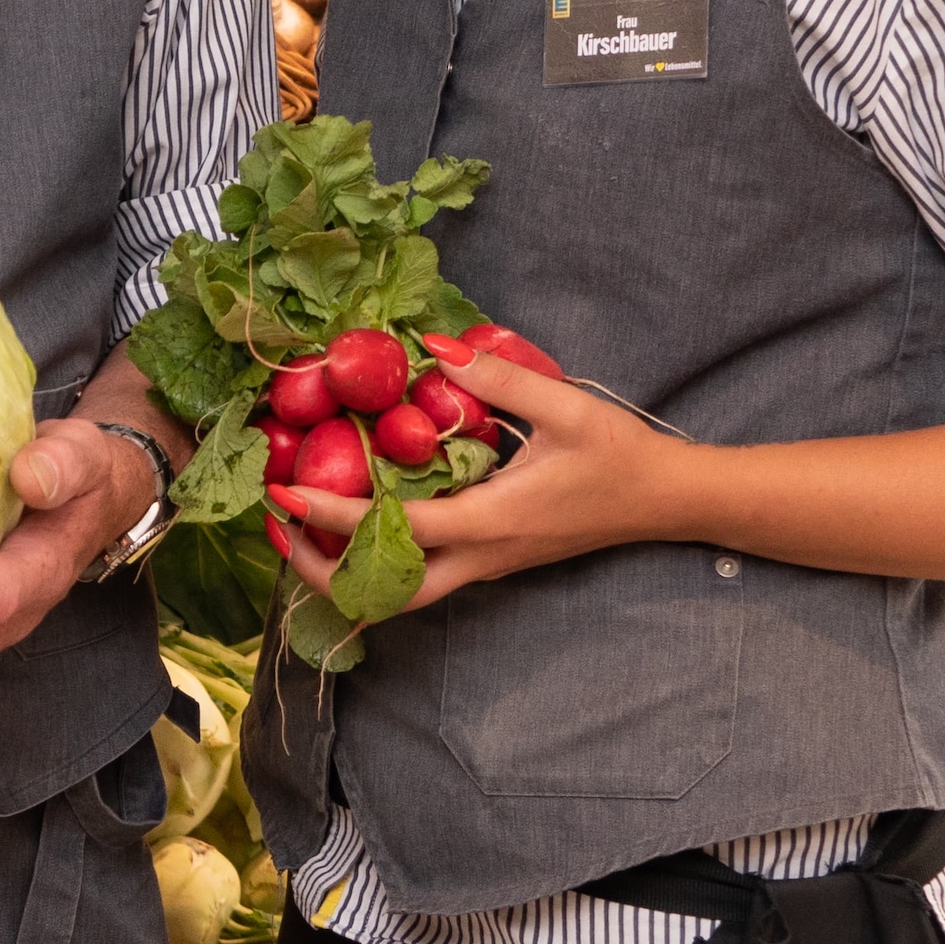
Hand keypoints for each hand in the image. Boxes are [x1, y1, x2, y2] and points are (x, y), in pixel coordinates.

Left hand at [264, 357, 692, 614]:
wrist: (666, 500)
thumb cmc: (620, 454)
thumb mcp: (565, 407)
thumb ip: (499, 381)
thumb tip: (434, 349)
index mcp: (492, 523)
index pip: (396, 531)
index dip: (333, 519)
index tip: (284, 497)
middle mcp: (482, 558)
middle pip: (385, 594)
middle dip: (324, 572)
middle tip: (278, 530)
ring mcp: (487, 565)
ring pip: (400, 592)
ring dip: (345, 570)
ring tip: (300, 528)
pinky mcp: (492, 559)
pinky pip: (421, 574)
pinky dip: (375, 559)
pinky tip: (354, 517)